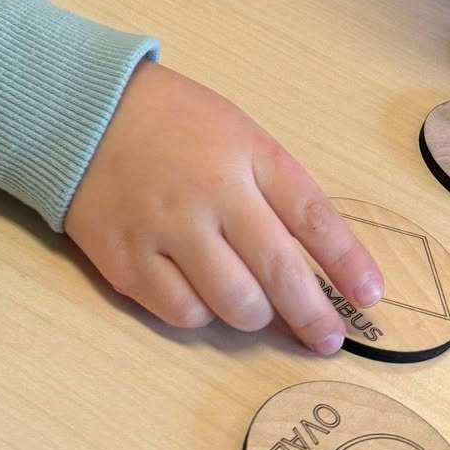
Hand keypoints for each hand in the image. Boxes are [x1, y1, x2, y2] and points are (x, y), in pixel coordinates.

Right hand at [65, 61, 384, 352]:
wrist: (80, 110)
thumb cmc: (171, 123)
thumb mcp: (236, 132)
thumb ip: (274, 188)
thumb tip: (314, 258)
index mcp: (247, 155)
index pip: (313, 218)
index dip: (347, 264)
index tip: (369, 296)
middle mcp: (211, 193)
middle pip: (279, 272)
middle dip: (313, 316)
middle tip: (327, 339)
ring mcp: (165, 229)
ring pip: (233, 304)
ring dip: (254, 316)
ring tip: (255, 310)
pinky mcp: (125, 260)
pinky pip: (181, 313)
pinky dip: (201, 314)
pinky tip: (200, 295)